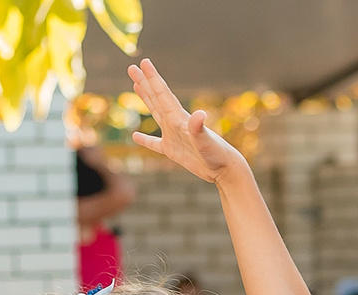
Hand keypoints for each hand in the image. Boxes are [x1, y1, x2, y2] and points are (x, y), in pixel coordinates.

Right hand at [127, 60, 248, 184]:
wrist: (224, 169)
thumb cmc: (216, 153)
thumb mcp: (205, 141)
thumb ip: (199, 128)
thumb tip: (199, 114)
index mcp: (180, 118)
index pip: (163, 94)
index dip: (153, 78)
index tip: (144, 62)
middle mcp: (175, 123)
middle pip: (156, 98)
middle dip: (145, 83)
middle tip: (132, 67)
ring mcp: (173, 136)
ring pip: (155, 113)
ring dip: (146, 99)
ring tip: (136, 86)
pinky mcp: (172, 151)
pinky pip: (154, 144)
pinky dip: (145, 140)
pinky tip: (135, 136)